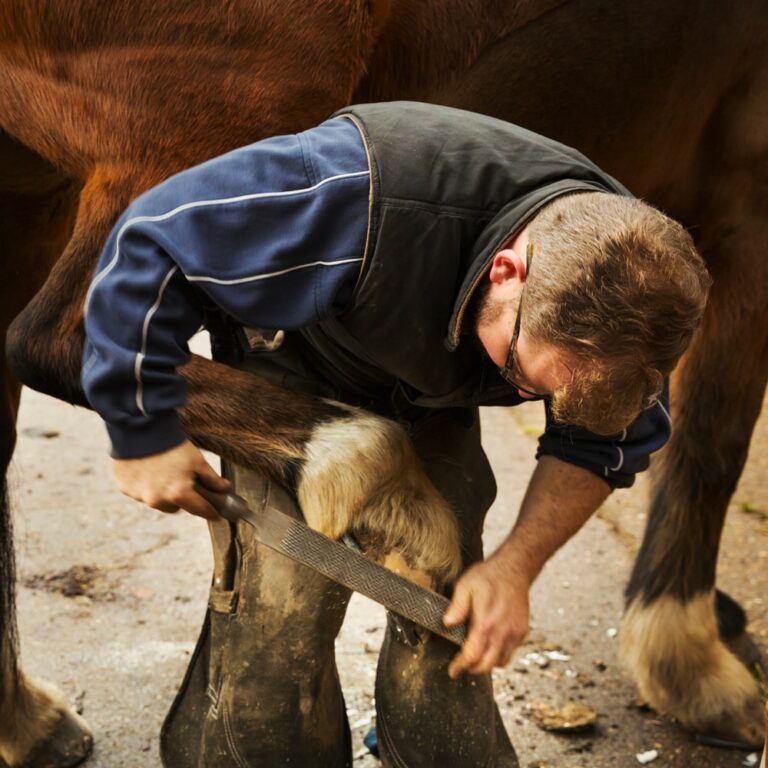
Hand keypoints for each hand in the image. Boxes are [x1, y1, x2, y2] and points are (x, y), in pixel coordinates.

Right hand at [112, 440, 229, 519]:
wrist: (140, 429)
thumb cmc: (173, 445)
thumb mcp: (197, 460)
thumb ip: (212, 479)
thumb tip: (225, 489)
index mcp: (178, 494)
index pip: (199, 510)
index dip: (210, 511)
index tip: (215, 513)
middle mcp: (158, 500)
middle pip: (176, 508)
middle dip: (181, 498)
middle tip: (184, 482)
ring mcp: (140, 496)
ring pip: (157, 501)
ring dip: (162, 493)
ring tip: (163, 472)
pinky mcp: (126, 489)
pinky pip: (140, 493)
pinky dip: (145, 485)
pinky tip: (148, 469)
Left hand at [443, 555, 530, 678]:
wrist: (514, 568)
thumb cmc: (489, 576)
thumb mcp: (465, 585)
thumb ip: (457, 607)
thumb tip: (447, 623)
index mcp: (486, 622)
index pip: (472, 656)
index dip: (460, 666)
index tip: (453, 671)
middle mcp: (502, 632)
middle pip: (487, 666)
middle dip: (472, 669)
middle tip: (462, 665)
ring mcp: (515, 633)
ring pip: (501, 662)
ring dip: (487, 663)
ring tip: (476, 655)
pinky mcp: (522, 631)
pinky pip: (510, 652)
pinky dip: (499, 655)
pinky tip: (490, 644)